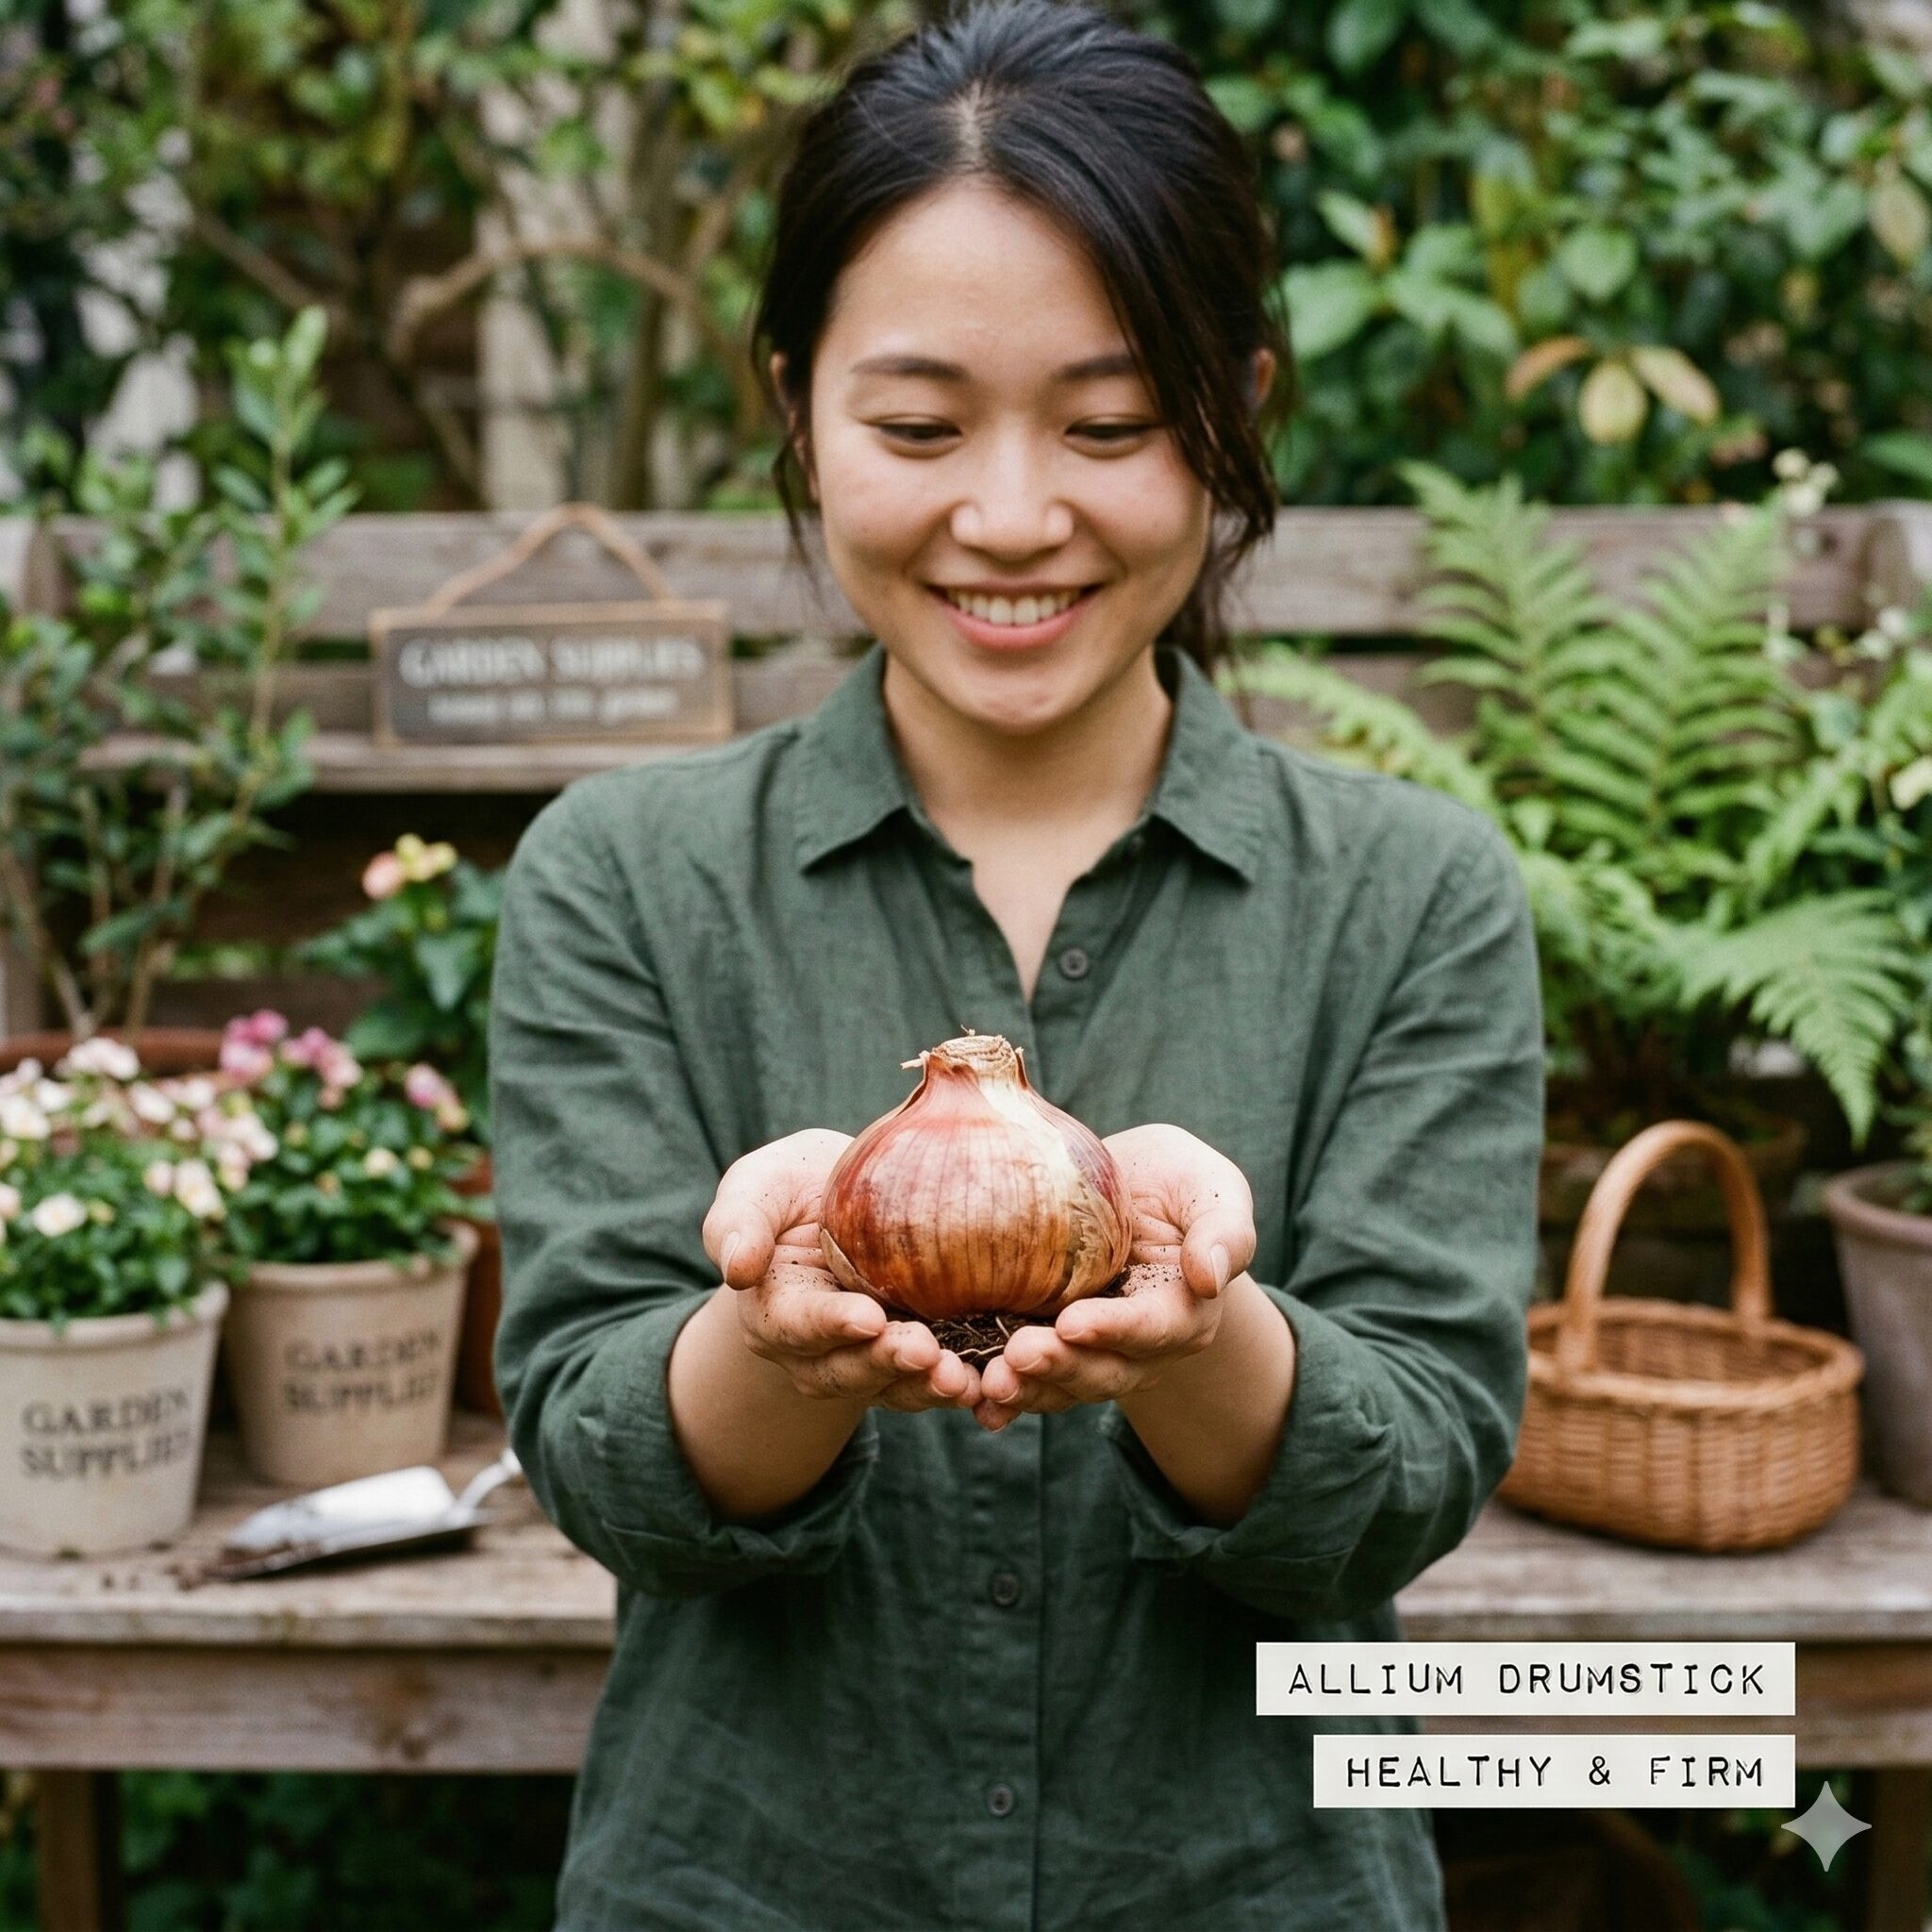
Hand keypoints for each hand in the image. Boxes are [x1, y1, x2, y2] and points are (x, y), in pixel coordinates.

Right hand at [701, 1129, 980, 1412]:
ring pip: (893, 1386)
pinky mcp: (914, 1360)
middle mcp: (817, 1351)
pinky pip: (933, 1381)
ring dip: (927, 1386)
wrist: (849, 1198)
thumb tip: (735, 1267)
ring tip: (961, 1379)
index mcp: (775, 1310)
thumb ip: (738, 1221)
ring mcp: (867, 1360)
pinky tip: (991, 1382)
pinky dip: (961, 1385)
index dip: (830, 1325)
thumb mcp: (759, 1186)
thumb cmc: (795, 1187)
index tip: (867, 1317)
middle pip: (848, 1368)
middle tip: (925, 1350)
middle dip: (886, 1363)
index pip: (799, 1324)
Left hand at [972, 1122, 1256, 1431]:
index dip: (1114, 1329)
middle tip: (1018, 1355)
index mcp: (1182, 1311)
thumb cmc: (1174, 1181)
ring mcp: (1093, 1355)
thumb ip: (1223, 1231)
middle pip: (1102, 1370)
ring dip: (1027, 1390)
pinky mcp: (1053, 1351)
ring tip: (989, 1383)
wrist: (1125, 1189)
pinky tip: (977, 1406)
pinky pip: (1030, 1383)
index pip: (1150, 1327)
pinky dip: (1005, 1401)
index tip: (1072, 1322)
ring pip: (1062, 1385)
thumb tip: (1210, 1277)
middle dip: (1060, 1367)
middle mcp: (1139, 1348)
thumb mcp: (1209, 1188)